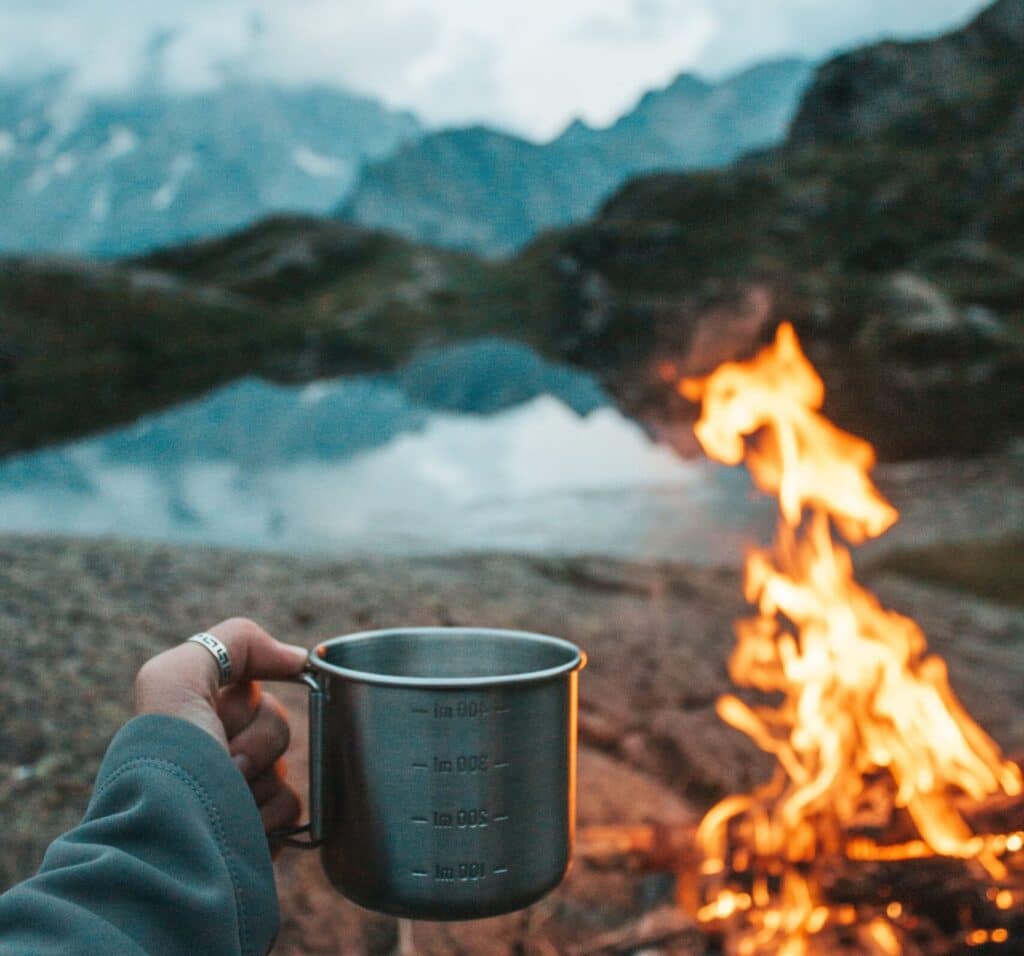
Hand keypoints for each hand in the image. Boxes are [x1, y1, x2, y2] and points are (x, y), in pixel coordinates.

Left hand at [134, 617, 308, 836]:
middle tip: (224, 758)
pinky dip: (270, 814)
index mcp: (194, 715)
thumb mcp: (175, 676)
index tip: (241, 707)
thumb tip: (298, 658)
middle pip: (275, 722)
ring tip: (225, 797)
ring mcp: (238, 791)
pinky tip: (242, 822)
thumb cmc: (169, 757)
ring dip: (260, 780)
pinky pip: (293, 805)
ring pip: (285, 765)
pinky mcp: (258, 829)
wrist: (170, 842)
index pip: (251, 688)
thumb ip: (234, 642)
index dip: (250, 700)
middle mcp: (215, 749)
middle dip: (256, 740)